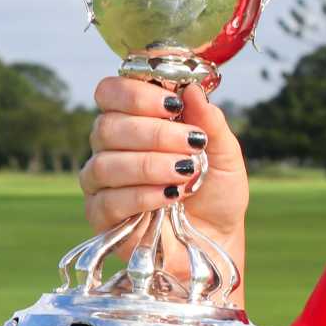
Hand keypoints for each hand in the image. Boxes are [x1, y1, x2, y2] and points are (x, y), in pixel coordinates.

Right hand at [80, 78, 247, 272]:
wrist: (217, 237)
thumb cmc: (216, 191)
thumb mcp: (224, 152)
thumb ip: (209, 121)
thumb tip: (191, 88)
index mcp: (135, 121)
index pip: (111, 92)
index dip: (135, 93)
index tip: (173, 104)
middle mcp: (111, 147)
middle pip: (107, 126)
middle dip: (153, 133)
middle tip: (191, 144)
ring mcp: (102, 182)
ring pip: (105, 164)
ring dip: (149, 165)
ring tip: (186, 173)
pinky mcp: (101, 216)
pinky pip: (107, 201)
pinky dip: (142, 195)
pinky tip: (170, 196)